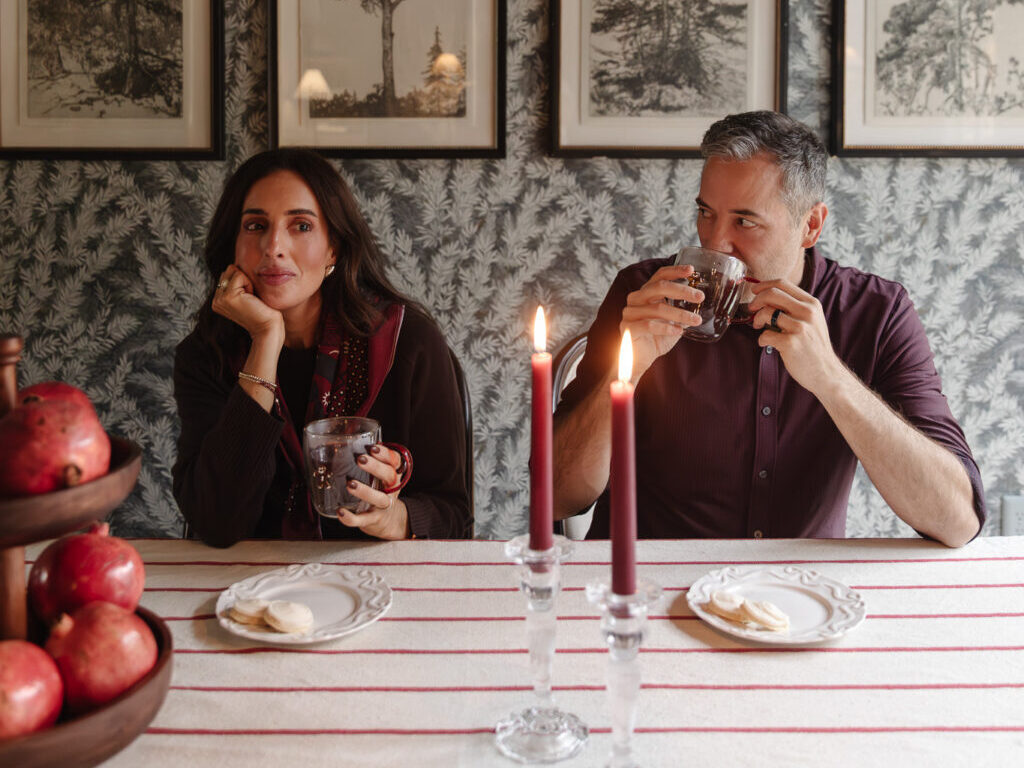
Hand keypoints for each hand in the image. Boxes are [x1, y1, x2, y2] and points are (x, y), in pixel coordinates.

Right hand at [212, 265, 283, 343]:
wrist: (268, 328)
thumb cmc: (264, 311)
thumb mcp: (247, 296)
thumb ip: (237, 284)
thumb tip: (233, 266)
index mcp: (218, 300)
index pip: (228, 274)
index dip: (243, 281)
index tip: (249, 299)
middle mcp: (216, 300)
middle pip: (229, 270)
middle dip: (244, 279)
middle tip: (251, 299)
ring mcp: (219, 299)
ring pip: (233, 271)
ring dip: (247, 281)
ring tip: (251, 299)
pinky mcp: (227, 296)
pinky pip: (239, 275)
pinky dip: (249, 284)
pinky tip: (251, 299)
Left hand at [335, 444, 410, 539]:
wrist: (387, 520)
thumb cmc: (378, 489)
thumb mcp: (378, 474)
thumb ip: (368, 458)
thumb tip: (346, 437)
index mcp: (393, 473)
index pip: (395, 461)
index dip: (385, 454)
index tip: (372, 447)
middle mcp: (391, 488)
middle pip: (389, 476)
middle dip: (375, 467)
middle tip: (360, 459)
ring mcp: (383, 505)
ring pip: (379, 499)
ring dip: (366, 491)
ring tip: (351, 484)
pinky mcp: (373, 519)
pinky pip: (363, 520)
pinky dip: (351, 518)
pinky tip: (341, 511)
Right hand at [620, 265, 704, 379]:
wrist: (640, 359)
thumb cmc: (657, 337)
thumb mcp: (673, 320)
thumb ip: (682, 308)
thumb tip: (702, 299)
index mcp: (646, 293)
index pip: (659, 276)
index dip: (675, 270)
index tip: (692, 270)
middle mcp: (636, 299)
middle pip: (659, 287)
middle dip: (682, 291)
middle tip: (700, 297)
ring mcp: (629, 313)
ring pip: (657, 308)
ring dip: (680, 314)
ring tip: (696, 320)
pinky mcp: (627, 328)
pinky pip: (649, 325)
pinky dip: (666, 328)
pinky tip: (679, 331)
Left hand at [748, 279, 843, 394]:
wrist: (826, 373)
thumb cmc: (813, 347)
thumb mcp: (811, 320)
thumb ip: (794, 307)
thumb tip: (766, 297)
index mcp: (811, 304)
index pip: (783, 283)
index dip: (764, 285)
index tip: (754, 292)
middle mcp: (807, 312)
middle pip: (772, 293)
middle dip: (756, 300)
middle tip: (752, 309)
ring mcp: (800, 327)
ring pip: (766, 312)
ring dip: (757, 320)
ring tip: (759, 327)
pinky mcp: (791, 343)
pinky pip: (765, 334)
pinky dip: (761, 339)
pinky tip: (766, 343)